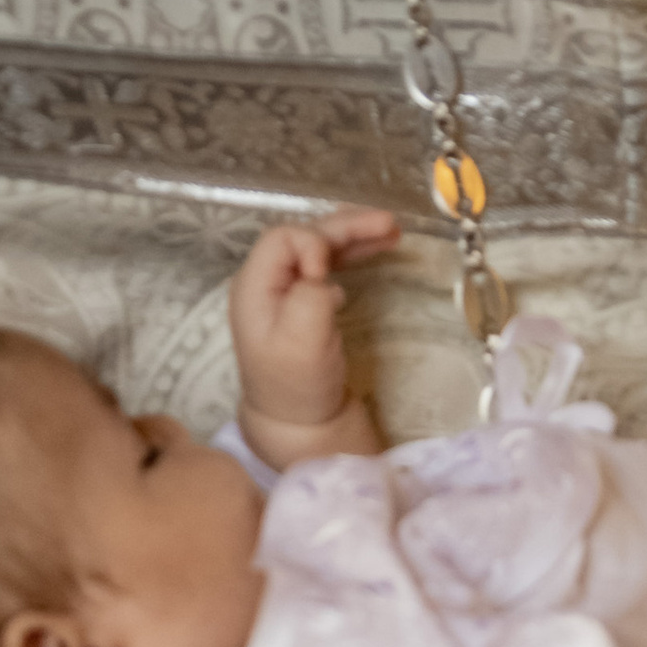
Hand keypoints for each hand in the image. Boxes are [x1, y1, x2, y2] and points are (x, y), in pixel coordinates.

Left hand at [230, 206, 398, 451]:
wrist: (298, 423)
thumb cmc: (298, 385)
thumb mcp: (302, 343)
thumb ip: (308, 295)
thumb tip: (318, 262)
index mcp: (253, 287)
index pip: (282, 239)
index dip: (313, 243)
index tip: (330, 273)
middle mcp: (264, 282)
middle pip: (304, 235)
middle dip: (345, 226)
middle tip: (390, 224)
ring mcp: (283, 290)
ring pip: (319, 247)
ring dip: (354, 235)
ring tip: (392, 230)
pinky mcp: (302, 301)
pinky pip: (326, 265)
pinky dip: (352, 254)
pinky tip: (373, 253)